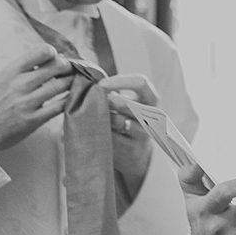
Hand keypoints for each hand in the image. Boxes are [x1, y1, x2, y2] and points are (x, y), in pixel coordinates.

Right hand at [0, 45, 74, 152]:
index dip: (56, 54)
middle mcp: (20, 84)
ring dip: (72, 83)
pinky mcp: (33, 120)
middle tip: (69, 73)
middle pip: (58, 65)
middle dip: (69, 67)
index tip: (56, 61)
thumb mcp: (4, 78)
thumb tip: (56, 57)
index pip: (43, 50)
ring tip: (71, 85)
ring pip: (63, 85)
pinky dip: (70, 100)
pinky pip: (61, 106)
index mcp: (12, 70)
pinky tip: (69, 99)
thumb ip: (26, 68)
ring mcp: (27, 102)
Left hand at [100, 74, 158, 200]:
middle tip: (95, 104)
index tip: (101, 84)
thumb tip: (85, 81)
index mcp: (150, 99)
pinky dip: (100, 134)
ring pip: (120, 122)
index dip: (120, 81)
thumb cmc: (125, 120)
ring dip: (102, 118)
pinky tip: (94, 133)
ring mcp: (143, 134)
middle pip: (131, 104)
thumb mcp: (124, 104)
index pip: (141, 83)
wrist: (135, 153)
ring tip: (93, 118)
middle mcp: (151, 116)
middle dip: (111, 103)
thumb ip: (111, 92)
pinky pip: (112, 138)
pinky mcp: (133, 149)